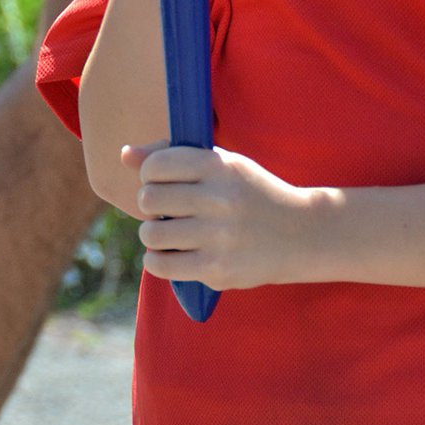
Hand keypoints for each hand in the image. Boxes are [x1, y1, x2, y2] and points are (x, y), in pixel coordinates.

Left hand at [125, 142, 319, 289]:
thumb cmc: (251, 193)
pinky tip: (171, 254)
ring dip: (153, 234)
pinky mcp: (217, 270)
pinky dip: (158, 260)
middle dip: (150, 205)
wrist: (300, 234)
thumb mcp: (222, 164)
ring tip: (170, 232)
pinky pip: (162, 266)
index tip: (162, 181)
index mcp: (218, 166)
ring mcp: (218, 237)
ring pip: (152, 235)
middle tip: (165, 209)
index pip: (156, 165)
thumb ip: (172, 156)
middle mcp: (218, 199)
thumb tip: (124, 154)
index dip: (150, 174)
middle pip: (149, 200)